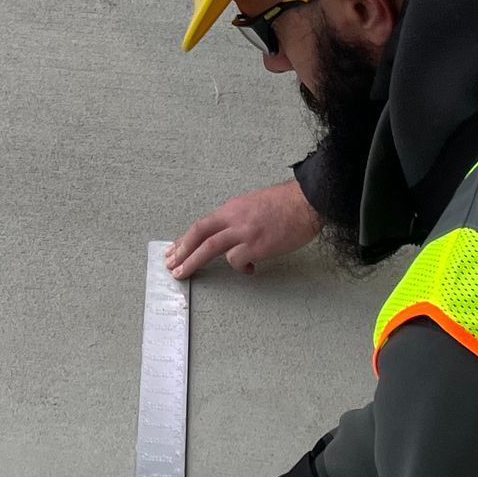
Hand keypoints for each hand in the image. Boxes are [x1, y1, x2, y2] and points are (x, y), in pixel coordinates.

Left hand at [166, 180, 321, 278]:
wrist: (307, 202)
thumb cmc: (287, 204)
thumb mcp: (255, 205)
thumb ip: (239, 219)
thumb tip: (230, 236)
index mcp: (233, 208)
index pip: (202, 224)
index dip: (186, 239)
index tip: (175, 249)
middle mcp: (234, 217)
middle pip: (199, 233)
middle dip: (181, 250)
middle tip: (170, 264)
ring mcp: (245, 231)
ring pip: (210, 247)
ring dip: (193, 262)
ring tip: (183, 274)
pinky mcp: (257, 245)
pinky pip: (237, 261)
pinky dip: (239, 267)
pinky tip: (249, 269)